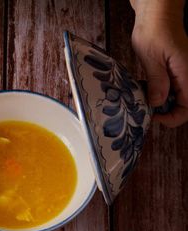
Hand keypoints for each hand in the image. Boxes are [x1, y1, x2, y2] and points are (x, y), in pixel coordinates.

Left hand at [131, 0, 187, 126]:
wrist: (156, 15)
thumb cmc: (154, 31)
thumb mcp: (151, 58)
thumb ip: (157, 82)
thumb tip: (158, 103)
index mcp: (187, 74)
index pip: (187, 107)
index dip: (172, 118)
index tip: (154, 117)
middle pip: (184, 105)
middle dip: (166, 112)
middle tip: (146, 110)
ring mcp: (183, 72)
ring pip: (177, 97)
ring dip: (162, 103)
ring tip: (144, 100)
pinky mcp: (176, 70)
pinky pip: (172, 87)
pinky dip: (160, 92)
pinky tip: (146, 89)